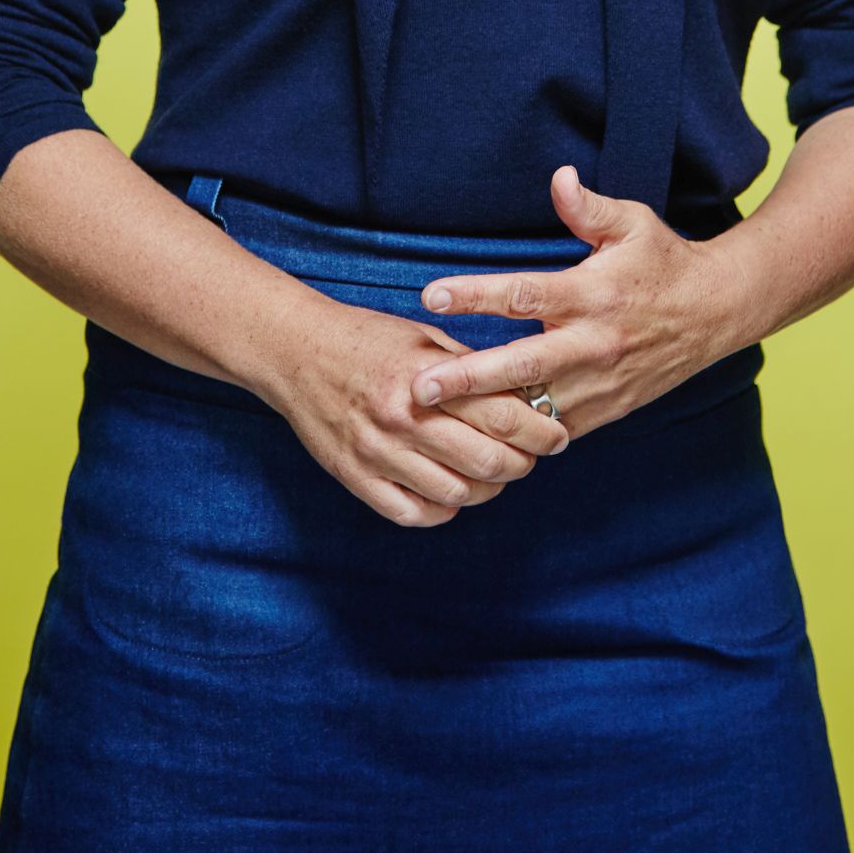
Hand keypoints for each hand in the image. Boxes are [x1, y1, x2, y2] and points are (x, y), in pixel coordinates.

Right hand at [271, 286, 570, 528]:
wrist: (296, 351)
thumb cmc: (367, 339)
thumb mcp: (424, 338)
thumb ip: (469, 368)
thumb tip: (523, 394)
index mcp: (426, 378)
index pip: (503, 415)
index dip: (541, 431)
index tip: (557, 434)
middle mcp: (403, 419)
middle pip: (487, 463)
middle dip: (522, 464)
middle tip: (530, 457)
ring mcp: (378, 453)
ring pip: (456, 495)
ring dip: (487, 490)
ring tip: (493, 473)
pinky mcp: (356, 479)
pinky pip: (414, 514)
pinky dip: (444, 509)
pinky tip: (452, 491)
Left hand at [409, 165, 736, 437]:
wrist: (717, 313)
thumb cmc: (663, 261)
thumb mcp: (632, 223)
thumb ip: (589, 207)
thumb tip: (559, 176)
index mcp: (593, 294)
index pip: (525, 295)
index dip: (475, 295)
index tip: (430, 296)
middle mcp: (594, 343)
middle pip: (521, 365)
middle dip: (468, 378)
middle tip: (419, 387)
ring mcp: (600, 382)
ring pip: (535, 407)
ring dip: (485, 415)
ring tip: (432, 422)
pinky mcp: (605, 410)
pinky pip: (553, 428)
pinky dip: (517, 434)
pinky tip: (475, 437)